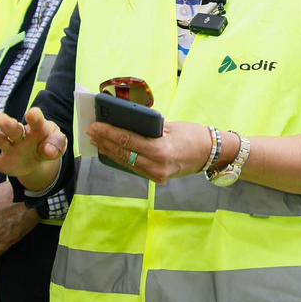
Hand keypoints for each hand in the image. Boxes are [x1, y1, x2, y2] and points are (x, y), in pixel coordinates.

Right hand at [0, 108, 66, 188]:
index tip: (32, 113)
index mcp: (37, 128)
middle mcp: (21, 135)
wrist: (40, 156)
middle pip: (13, 128)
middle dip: (5, 122)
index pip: (37, 121)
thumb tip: (49, 151)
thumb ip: (57, 145)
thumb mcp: (58, 143)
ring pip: (0, 139)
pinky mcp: (4, 161)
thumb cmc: (49, 143)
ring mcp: (11, 147)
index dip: (35, 117)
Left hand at [87, 119, 212, 184]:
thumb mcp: (169, 127)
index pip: (127, 141)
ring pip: (125, 162)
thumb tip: (124, 123)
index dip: (108, 133)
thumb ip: (148, 128)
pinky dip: (121, 158)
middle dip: (104, 141)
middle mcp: (156, 165)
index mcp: (160, 150)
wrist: (210, 153)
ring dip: (109, 151)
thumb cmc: (192, 135)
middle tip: (90, 132)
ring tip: (96, 141)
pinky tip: (111, 150)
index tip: (95, 126)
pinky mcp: (156, 178)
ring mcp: (156, 175)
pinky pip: (134, 167)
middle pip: (123, 153)